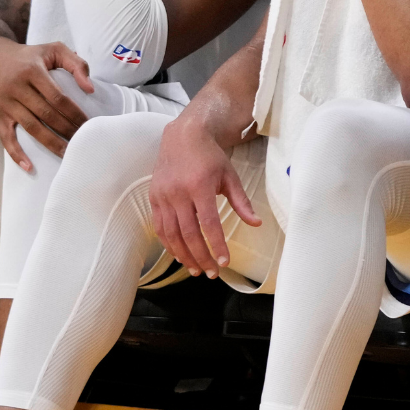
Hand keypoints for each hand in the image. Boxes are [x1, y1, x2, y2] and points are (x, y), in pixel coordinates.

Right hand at [0, 36, 93, 169]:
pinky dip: (16, 153)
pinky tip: (29, 167)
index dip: (75, 114)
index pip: (58, 98)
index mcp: (33, 71)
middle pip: (46, 115)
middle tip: (84, 143)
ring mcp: (6, 103)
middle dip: (67, 131)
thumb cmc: (28, 55)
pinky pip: (6, 138)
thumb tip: (90, 89)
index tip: (89, 125)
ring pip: (31, 128)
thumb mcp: (53, 49)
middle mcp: (17, 87)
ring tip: (68, 155)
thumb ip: (76, 63)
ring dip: (51, 144)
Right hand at [148, 114, 261, 278]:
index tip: (224, 262)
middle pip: (188, 234)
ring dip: (183, 255)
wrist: (182, 136)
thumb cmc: (210, 156)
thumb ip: (242, 202)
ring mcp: (163, 196)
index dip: (216, 245)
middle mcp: (178, 193)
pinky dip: (169, 244)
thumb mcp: (230, 176)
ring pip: (171, 234)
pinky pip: (159, 227)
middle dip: (201, 257)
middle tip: (212, 273)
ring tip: (196, 269)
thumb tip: (256, 223)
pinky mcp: (154, 197)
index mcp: (199, 187)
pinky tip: (179, 255)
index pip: (209, 224)